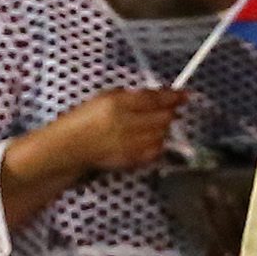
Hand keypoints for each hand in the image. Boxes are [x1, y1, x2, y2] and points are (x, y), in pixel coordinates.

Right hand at [50, 86, 190, 175]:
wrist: (71, 148)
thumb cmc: (85, 119)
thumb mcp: (105, 98)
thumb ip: (132, 97)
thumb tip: (158, 98)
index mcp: (117, 103)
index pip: (153, 98)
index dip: (173, 96)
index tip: (185, 95)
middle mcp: (126, 123)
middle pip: (163, 117)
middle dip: (169, 113)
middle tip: (169, 111)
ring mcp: (131, 143)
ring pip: (162, 134)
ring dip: (162, 129)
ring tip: (151, 125)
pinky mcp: (132, 159)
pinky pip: (155, 150)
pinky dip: (156, 144)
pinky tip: (146, 140)